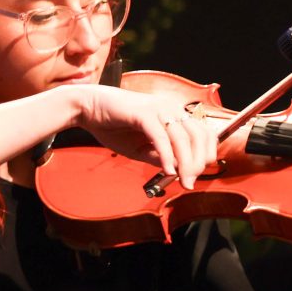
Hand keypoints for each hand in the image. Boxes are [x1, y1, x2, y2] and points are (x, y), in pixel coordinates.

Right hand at [73, 83, 221, 187]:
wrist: (86, 108)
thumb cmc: (112, 126)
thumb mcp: (139, 148)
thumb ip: (158, 157)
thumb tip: (178, 172)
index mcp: (173, 113)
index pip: (203, 133)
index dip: (205, 155)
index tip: (196, 174)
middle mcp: (171, 108)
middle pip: (199, 136)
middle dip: (198, 162)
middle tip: (190, 182)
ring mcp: (158, 108)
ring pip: (183, 138)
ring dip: (186, 163)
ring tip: (183, 180)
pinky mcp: (143, 113)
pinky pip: (161, 137)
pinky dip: (167, 156)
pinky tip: (167, 170)